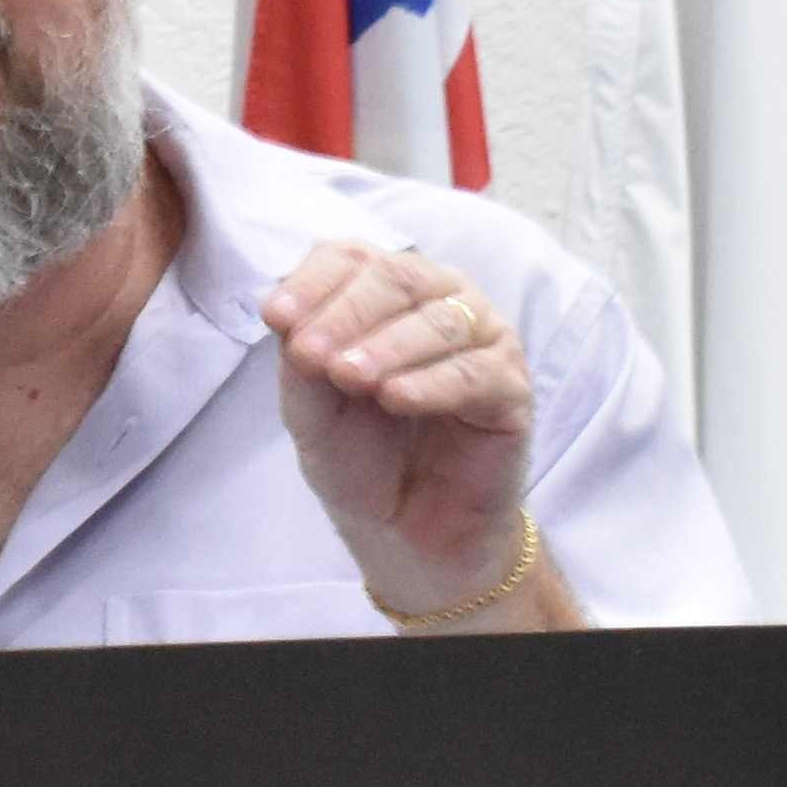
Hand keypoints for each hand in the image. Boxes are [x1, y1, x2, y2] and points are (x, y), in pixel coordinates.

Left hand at [262, 242, 571, 629]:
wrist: (403, 530)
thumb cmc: (360, 458)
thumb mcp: (311, 411)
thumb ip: (301, 364)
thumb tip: (289, 321)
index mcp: (384, 292)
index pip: (350, 257)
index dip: (312, 282)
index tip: (275, 319)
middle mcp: (437, 300)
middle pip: (397, 276)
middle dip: (347, 312)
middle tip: (312, 356)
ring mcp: (481, 339)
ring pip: (439, 319)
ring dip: (388, 346)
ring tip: (350, 378)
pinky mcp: (510, 386)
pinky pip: (475, 371)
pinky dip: (431, 382)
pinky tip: (397, 398)